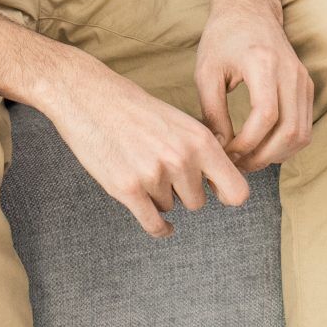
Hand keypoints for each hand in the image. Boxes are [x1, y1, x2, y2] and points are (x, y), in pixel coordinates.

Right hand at [44, 52, 251, 238]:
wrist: (90, 97)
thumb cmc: (136, 109)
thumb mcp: (180, 121)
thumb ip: (203, 149)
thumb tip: (225, 180)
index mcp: (200, 140)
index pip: (237, 191)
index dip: (227, 194)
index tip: (218, 194)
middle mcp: (182, 159)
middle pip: (197, 202)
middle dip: (183, 192)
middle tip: (163, 170)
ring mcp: (154, 175)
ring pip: (170, 207)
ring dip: (159, 196)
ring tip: (141, 167)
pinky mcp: (128, 189)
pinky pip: (153, 223)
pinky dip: (159, 228)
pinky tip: (161, 226)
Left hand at [194, 0, 314, 174]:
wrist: (249, 10)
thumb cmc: (223, 37)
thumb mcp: (207, 72)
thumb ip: (212, 112)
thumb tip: (220, 149)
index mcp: (263, 63)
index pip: (266, 116)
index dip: (247, 143)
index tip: (226, 153)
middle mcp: (290, 72)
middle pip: (290, 131)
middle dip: (263, 157)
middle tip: (237, 165)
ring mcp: (303, 80)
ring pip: (302, 134)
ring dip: (276, 155)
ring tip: (248, 159)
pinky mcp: (307, 87)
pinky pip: (305, 127)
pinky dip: (286, 145)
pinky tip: (263, 147)